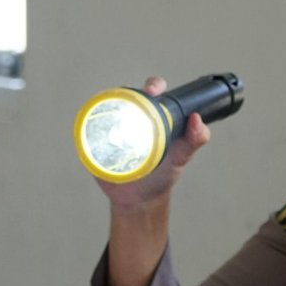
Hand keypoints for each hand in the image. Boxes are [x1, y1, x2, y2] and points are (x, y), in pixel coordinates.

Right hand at [94, 77, 212, 211]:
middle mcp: (131, 117)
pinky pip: (90, 132)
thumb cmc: (163, 173)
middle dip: (126, 93)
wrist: (141, 199)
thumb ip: (195, 140)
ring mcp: (113, 129)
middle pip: (126, 95)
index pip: (152, 91)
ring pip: (107, 110)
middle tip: (133, 103)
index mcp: (153, 114)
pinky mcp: (97, 143)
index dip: (153, 86)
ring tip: (113, 122)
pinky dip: (88, 130)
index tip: (154, 92)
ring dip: (106, 110)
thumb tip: (196, 119)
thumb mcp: (182, 156)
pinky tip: (95, 136)